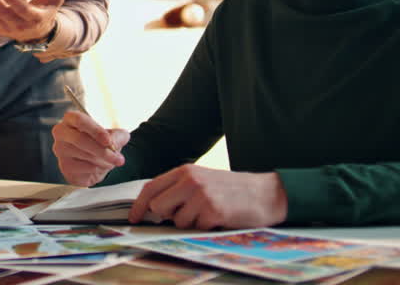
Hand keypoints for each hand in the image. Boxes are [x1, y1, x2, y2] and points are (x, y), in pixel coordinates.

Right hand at [51, 110, 129, 186]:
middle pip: (80, 139)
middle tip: (118, 158)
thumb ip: (117, 136)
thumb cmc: (99, 144)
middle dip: (102, 150)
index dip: (95, 130)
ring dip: (104, 161)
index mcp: (71, 119)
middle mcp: (61, 132)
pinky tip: (99, 167)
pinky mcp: (65, 165)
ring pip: (85, 155)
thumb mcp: (113, 136)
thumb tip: (114, 142)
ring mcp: (61, 150)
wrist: (90, 166)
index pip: (79, 120)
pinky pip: (84, 167)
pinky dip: (98, 169)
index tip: (108, 141)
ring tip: (111, 161)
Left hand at [129, 165, 287, 229]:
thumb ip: (178, 188)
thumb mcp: (202, 180)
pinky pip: (196, 228)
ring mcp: (201, 196)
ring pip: (177, 221)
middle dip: (168, 216)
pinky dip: (206, 227)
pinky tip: (219, 217)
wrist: (266, 193)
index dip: (139, 205)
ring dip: (191, 223)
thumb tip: (153, 207)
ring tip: (209, 212)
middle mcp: (190, 181)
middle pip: (159, 207)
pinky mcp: (213, 211)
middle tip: (188, 213)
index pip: (150, 188)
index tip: (133, 217)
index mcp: (184, 171)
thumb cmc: (231, 189)